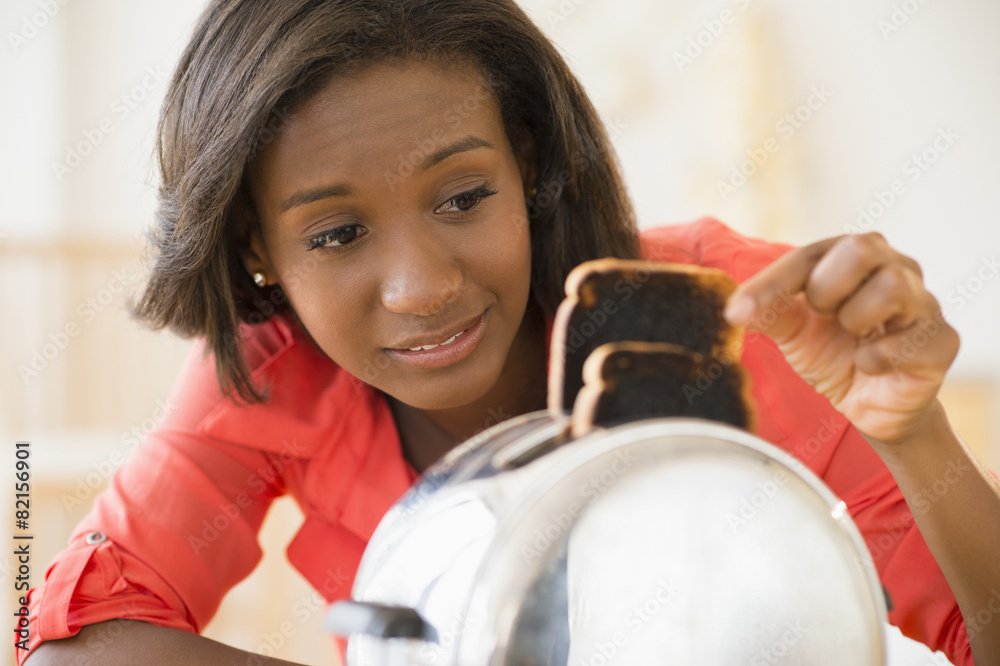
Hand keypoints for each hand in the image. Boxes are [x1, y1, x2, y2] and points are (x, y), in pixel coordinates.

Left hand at [723, 232, 959, 444]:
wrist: (869, 407)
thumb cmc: (833, 354)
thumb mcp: (792, 332)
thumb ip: (768, 313)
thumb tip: (735, 309)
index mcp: (852, 257)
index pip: (808, 255)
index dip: (771, 283)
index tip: (737, 312)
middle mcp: (895, 267)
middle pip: (861, 248)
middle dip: (827, 290)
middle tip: (823, 316)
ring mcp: (924, 302)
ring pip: (892, 286)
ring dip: (856, 319)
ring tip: (852, 338)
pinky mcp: (942, 341)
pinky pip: (909, 340)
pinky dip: (876, 358)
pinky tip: (869, 365)